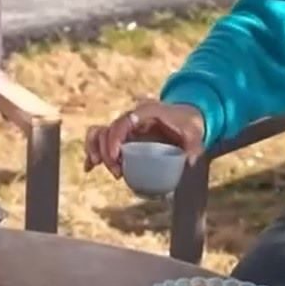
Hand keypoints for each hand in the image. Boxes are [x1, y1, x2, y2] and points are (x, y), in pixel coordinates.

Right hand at [83, 99, 205, 177]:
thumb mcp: (195, 135)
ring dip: (95, 149)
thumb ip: (194, 147)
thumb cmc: (188, 126)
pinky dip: (94, 152)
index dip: (116, 138)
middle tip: (117, 173)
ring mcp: (124, 126)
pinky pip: (101, 140)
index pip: (124, 122)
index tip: (116, 157)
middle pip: (108, 130)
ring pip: (99, 132)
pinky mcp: (121, 136)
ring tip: (97, 167)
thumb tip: (190, 161)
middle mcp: (131, 117)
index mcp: (146, 112)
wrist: (185, 118)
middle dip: (106, 152)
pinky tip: (89, 168)